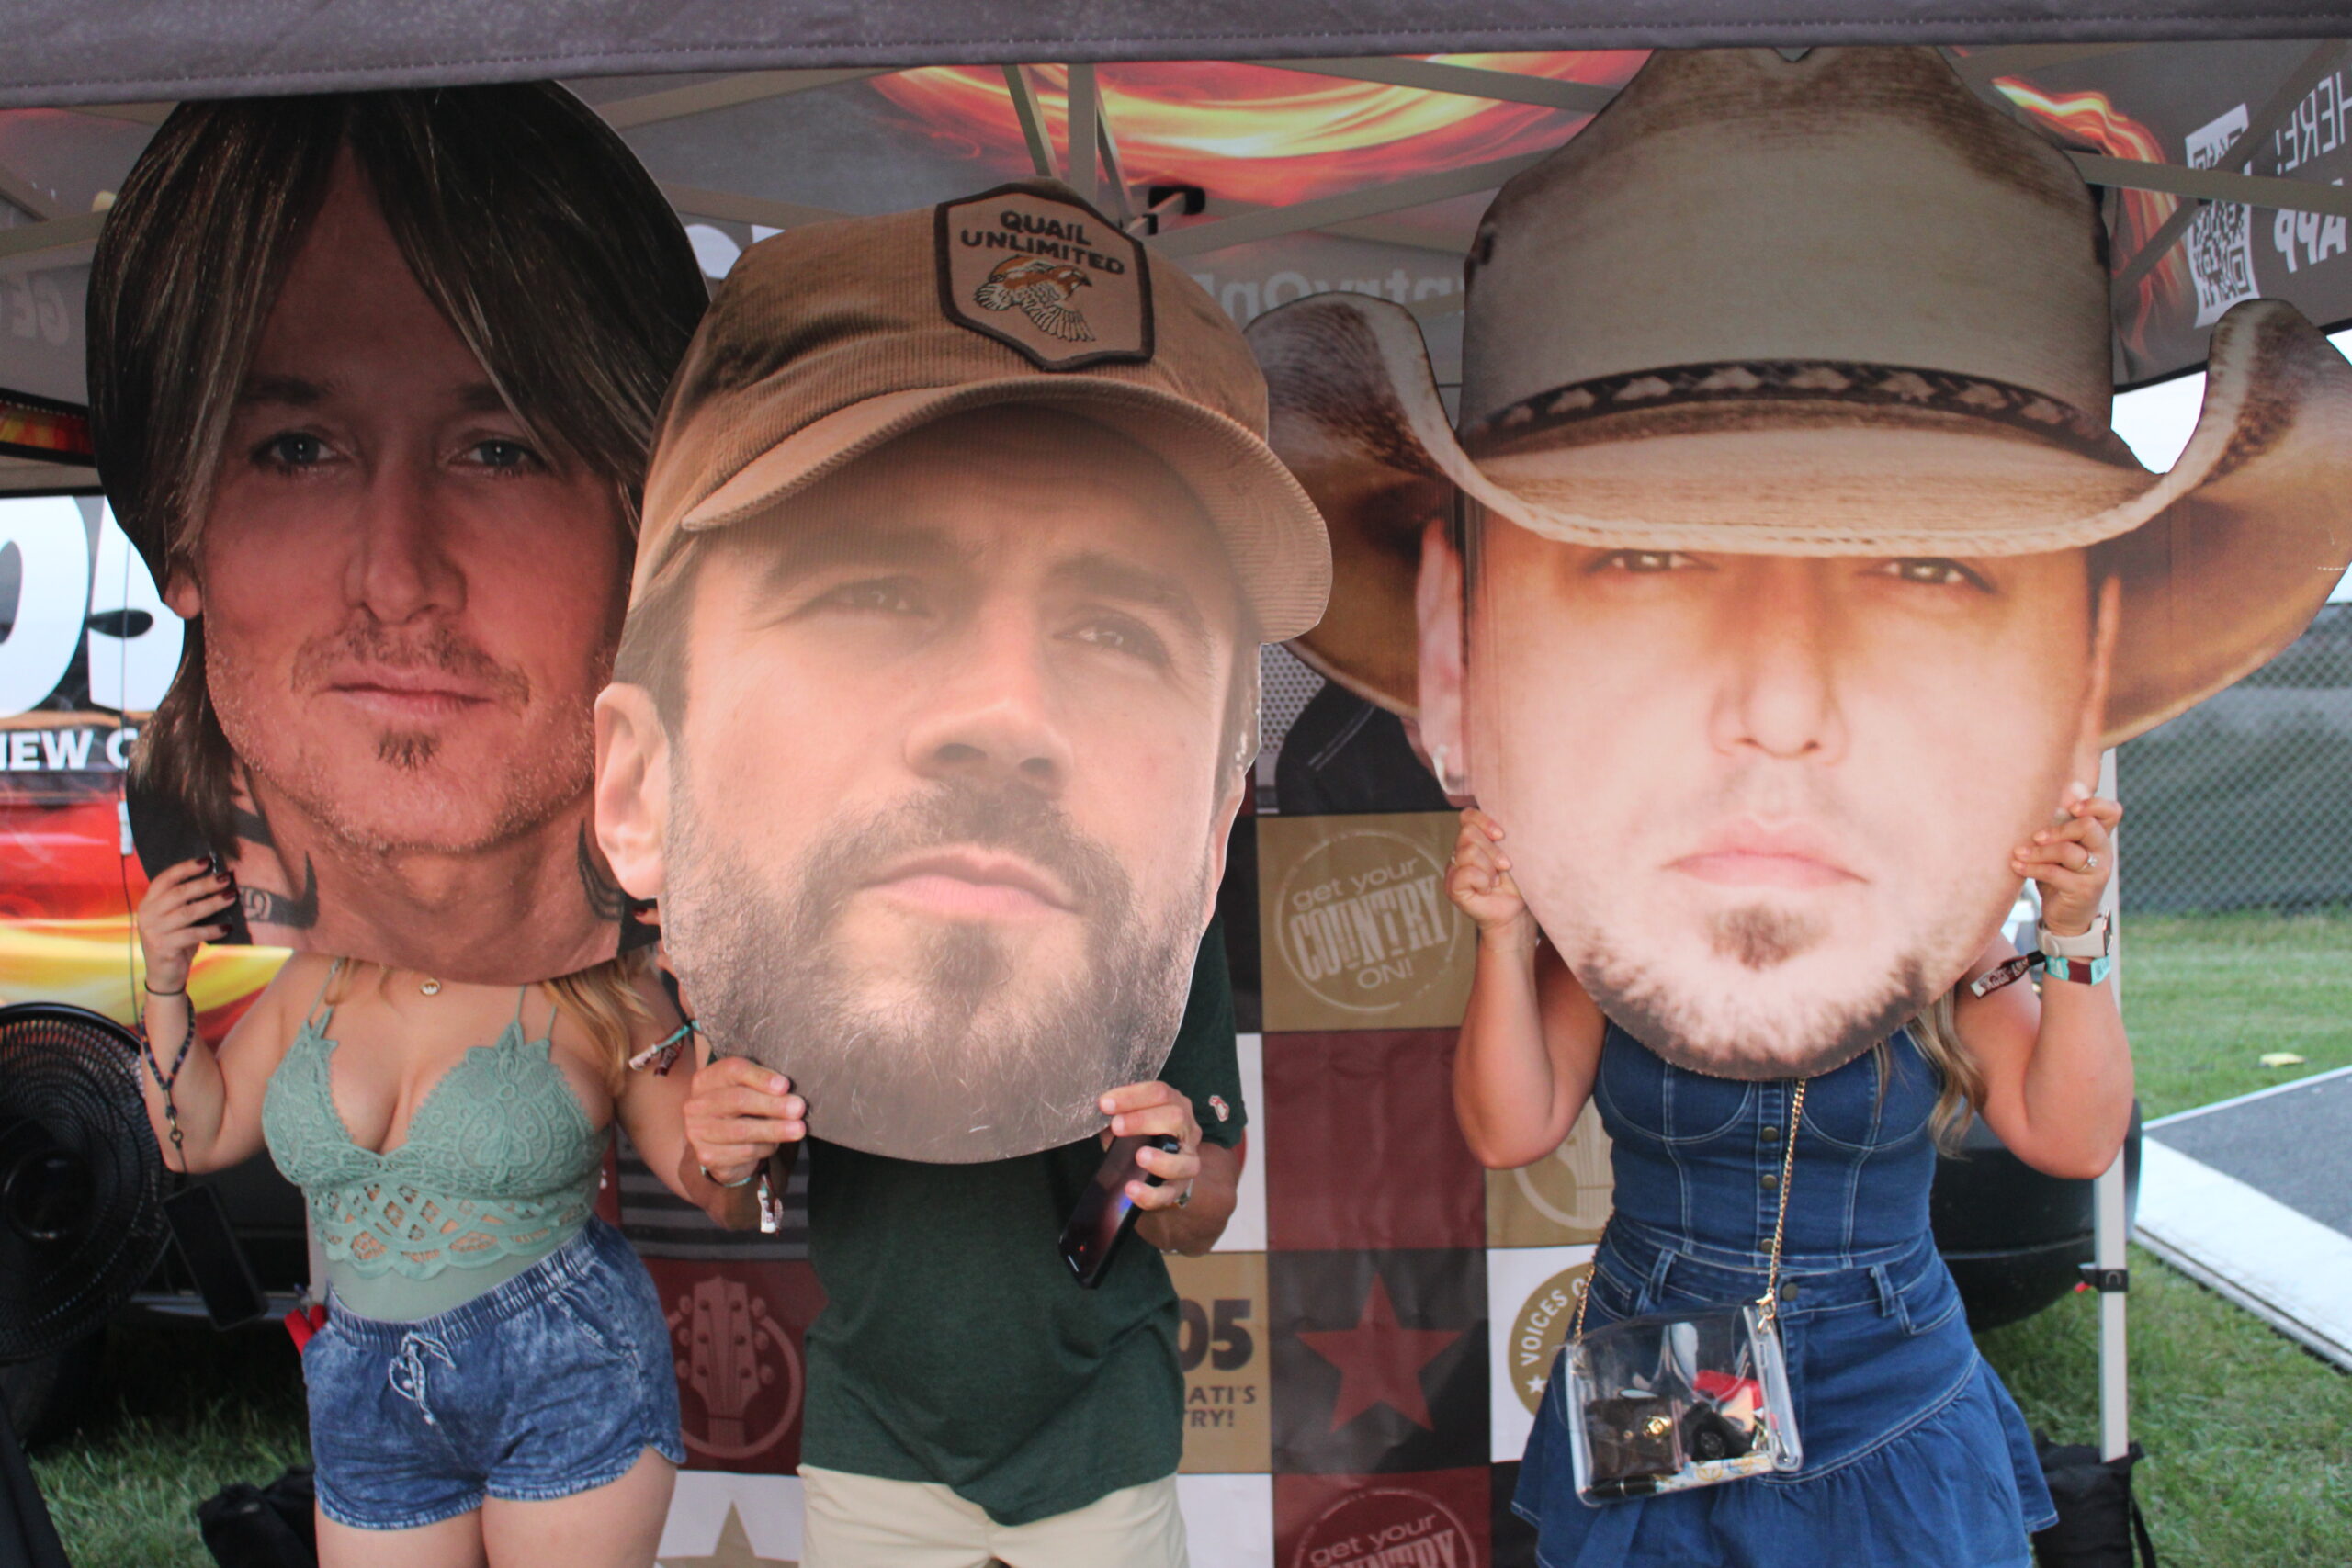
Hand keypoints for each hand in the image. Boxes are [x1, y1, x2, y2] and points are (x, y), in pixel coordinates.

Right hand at [135, 858, 235, 993]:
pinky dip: (212, 930)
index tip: (207, 861)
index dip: (185, 868)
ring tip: (232, 896)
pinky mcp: (164, 947)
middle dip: (205, 884)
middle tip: (227, 878)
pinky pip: (192, 934)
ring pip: (187, 912)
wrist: (163, 975)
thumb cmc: (175, 940)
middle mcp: (148, 914)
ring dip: (212, 903)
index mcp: (149, 902)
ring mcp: (154, 931)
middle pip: (179, 893)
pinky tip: (227, 927)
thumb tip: (218, 881)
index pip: (165, 879)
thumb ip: (186, 902)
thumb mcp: (176, 919)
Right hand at [682, 1057, 803, 1187]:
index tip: (785, 1085)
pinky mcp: (708, 1156)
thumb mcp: (750, 1090)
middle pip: (738, 1100)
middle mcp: (697, 1105)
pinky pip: (743, 1152)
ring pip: (742, 1131)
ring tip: (798, 1129)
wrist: (720, 1143)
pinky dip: (765, 1149)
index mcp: (707, 1079)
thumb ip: (765, 1085)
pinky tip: (774, 1145)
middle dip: (772, 1104)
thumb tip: (789, 1092)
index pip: (733, 1070)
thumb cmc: (741, 1109)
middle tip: (798, 1108)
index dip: (760, 1077)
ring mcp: (698, 1132)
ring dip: (774, 1130)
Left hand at [1099, 1080, 1201, 1209]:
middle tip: (1117, 1126)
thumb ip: (1118, 1113)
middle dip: (1144, 1120)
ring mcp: (1187, 1160)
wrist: (1155, 1173)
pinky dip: (1150, 1193)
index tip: (1105, 1103)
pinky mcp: (1179, 1189)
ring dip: (1161, 1158)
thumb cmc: (1139, 1138)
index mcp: (1174, 1105)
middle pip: (1176, 1118)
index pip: (1160, 1092)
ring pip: (1184, 1160)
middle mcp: (1187, 1130)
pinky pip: (1169, 1193)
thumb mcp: (1129, 1120)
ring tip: (1139, 1157)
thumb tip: (1100, 1107)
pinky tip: (1132, 1189)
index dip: (1132, 1096)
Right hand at [1446, 807, 1537, 948]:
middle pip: (1469, 833)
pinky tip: (1487, 889)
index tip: (1502, 836)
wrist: (1517, 912)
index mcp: (1474, 840)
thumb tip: (1505, 823)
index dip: (1484, 822)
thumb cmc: (1517, 882)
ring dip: (1489, 868)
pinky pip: (1465, 873)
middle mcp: (1460, 852)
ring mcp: (1454, 870)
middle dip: (1492, 851)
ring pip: (1468, 852)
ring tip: (1495, 881)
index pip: (1467, 816)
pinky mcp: (1452, 887)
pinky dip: (1482, 881)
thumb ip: (1503, 837)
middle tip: (1504, 867)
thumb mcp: (1514, 853)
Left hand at [2013, 785, 2121, 936]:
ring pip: (2068, 851)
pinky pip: (2055, 873)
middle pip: (2089, 826)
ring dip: (2039, 851)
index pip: (2111, 811)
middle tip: (2036, 836)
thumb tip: (2038, 798)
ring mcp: (2096, 871)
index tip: (2070, 806)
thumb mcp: (2060, 848)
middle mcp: (2103, 851)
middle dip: (2058, 829)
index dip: (2094, 804)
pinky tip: (2017, 866)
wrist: (2067, 915)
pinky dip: (2032, 868)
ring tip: (2019, 853)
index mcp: (2100, 836)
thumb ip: (2057, 827)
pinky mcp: (2083, 889)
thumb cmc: (2060, 874)